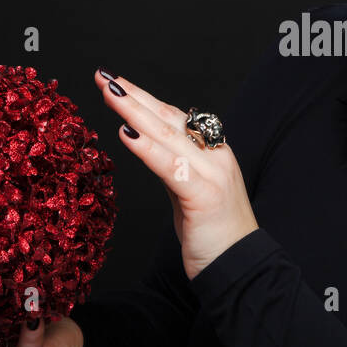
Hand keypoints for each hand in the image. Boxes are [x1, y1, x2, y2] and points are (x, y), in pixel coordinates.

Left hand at [94, 70, 258, 279]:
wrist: (242, 270)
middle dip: (134, 95)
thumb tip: (149, 148)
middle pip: (168, 119)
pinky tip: (126, 133)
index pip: (175, 118)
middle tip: (104, 76)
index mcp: (214, 153)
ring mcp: (212, 174)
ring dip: (135, 111)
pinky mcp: (204, 195)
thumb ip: (175, 169)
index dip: (146, 99)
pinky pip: (170, 166)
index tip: (118, 83)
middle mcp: (216, 156)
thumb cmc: (216, 237)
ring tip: (109, 92)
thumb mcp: (191, 195)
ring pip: (167, 135)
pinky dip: (147, 148)